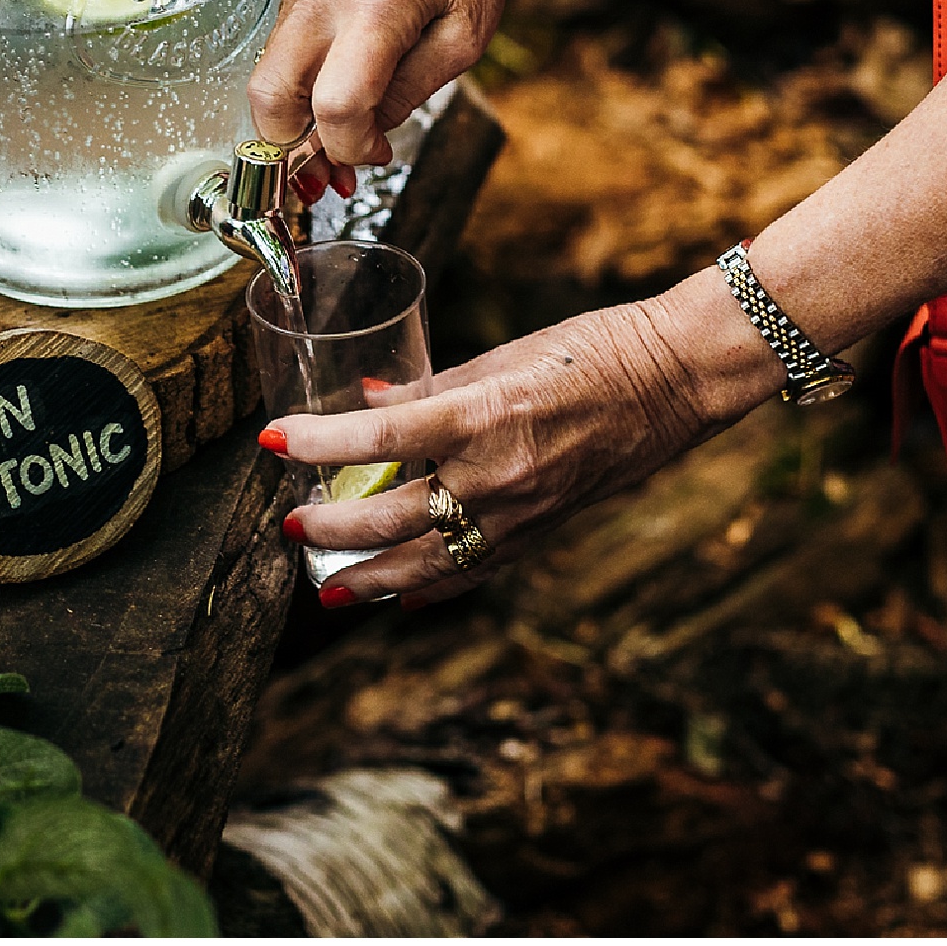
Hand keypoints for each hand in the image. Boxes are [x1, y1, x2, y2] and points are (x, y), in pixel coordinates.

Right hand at [250, 0, 541, 199]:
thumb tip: (361, 140)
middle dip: (292, 147)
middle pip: (269, 98)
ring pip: (265, 81)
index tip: (373, 157)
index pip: (336, 104)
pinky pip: (281, 56)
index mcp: (380, 6)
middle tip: (330, 168)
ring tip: (337, 140)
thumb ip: (408, 93)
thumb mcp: (464, 40)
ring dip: (292, 123)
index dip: (349, 148)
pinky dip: (299, 90)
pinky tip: (336, 96)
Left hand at [269, 295, 727, 607]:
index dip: (314, 442)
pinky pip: (474, 572)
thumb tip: (371, 400)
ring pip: (426, 563)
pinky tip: (401, 594)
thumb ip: (431, 386)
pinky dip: (431, 586)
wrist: (675, 381)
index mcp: (482, 415)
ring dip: (369, 579)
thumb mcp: (502, 356)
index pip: (376, 437)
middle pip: (389, 519)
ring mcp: (521, 513)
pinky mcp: (542, 533)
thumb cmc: (592, 350)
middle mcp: (497, 475)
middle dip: (329, 529)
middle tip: (293, 523)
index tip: (271, 441)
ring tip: (330, 588)